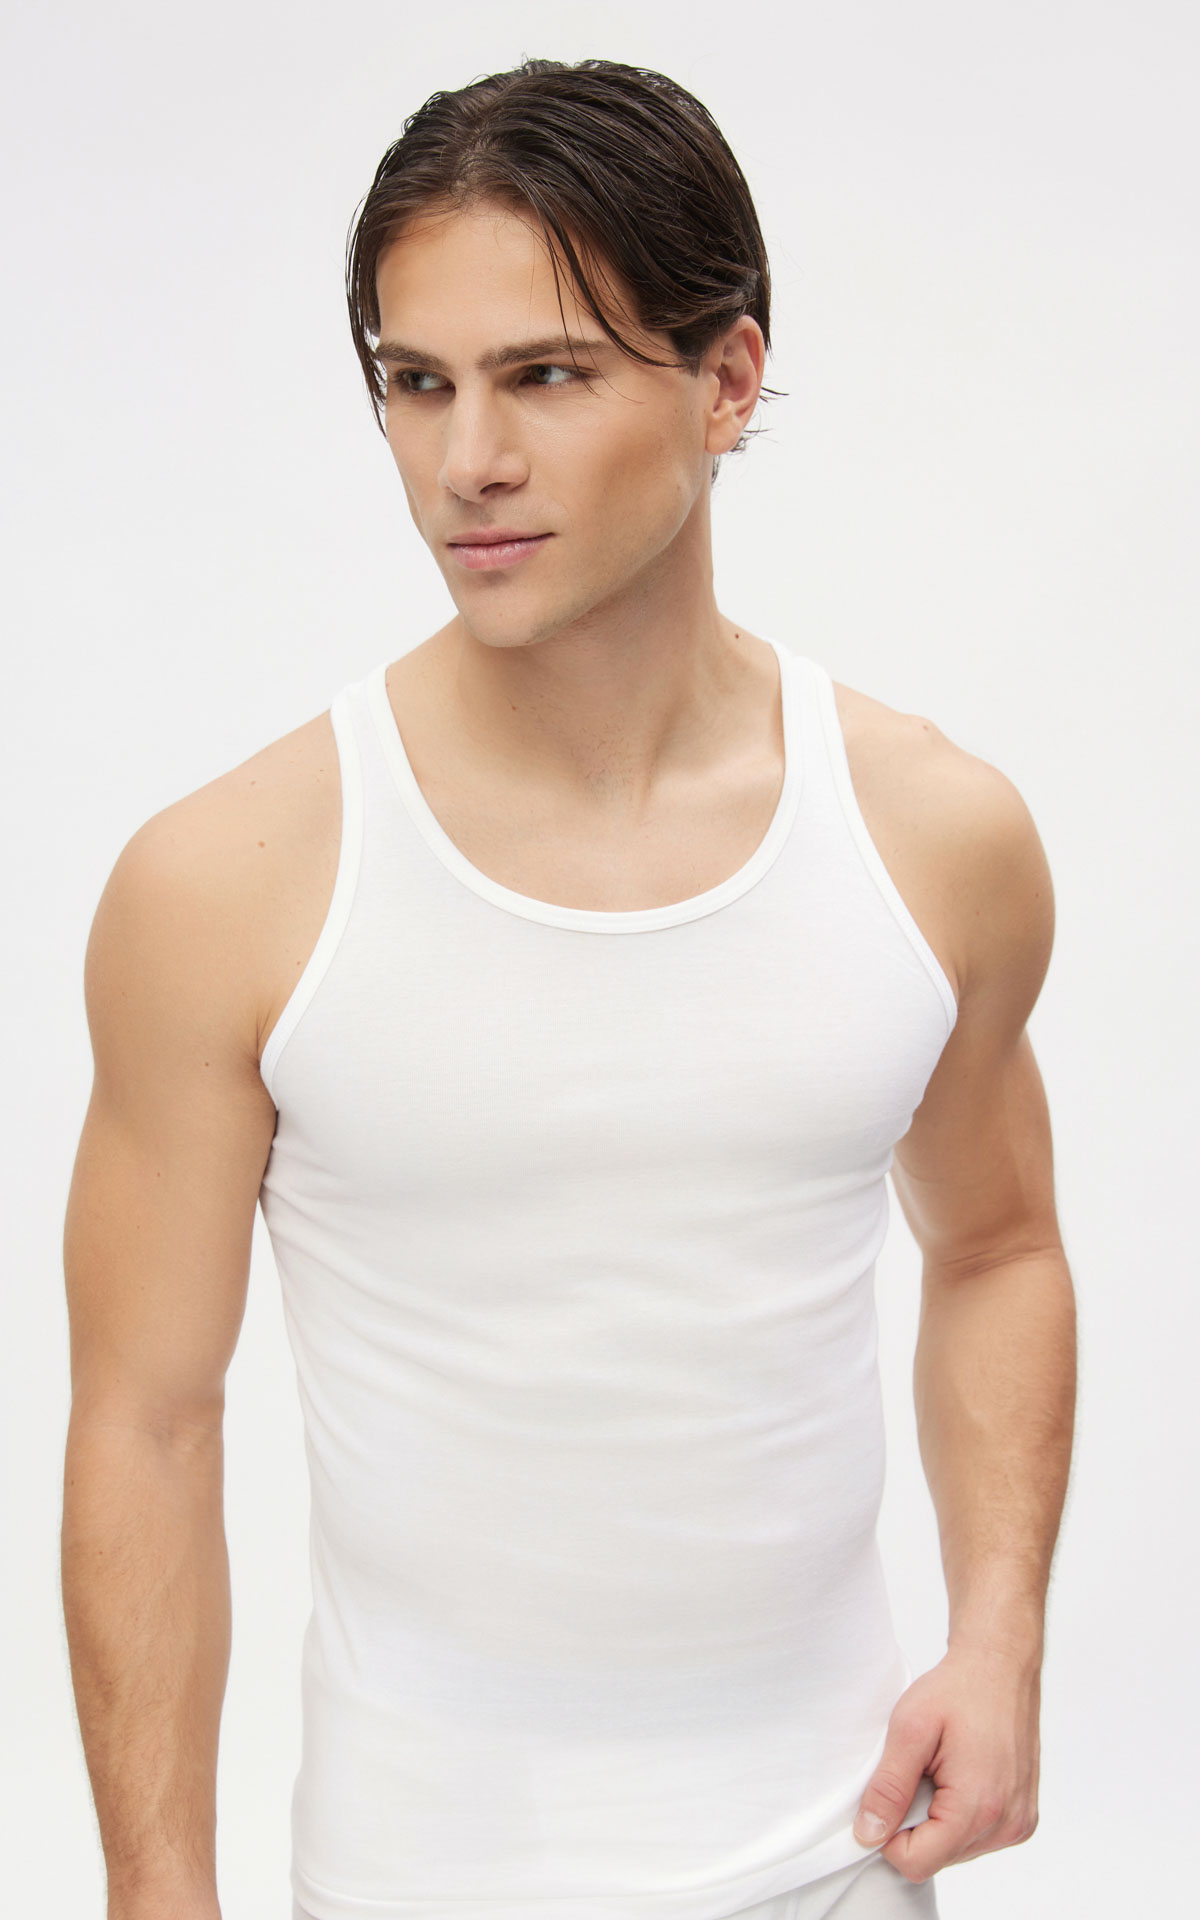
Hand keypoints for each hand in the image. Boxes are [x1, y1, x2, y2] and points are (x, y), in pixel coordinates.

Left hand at [852, 1641, 1041, 1882]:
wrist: (1001, 1665)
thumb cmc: (958, 1689)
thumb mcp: (909, 1729)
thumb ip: (888, 1787)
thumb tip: (868, 1835)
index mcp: (979, 1807)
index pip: (917, 1863)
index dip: (889, 1835)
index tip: (889, 1792)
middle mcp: (1006, 1825)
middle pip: (937, 1857)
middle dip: (915, 1823)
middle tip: (919, 1771)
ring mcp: (1019, 1823)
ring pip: (956, 1849)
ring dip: (937, 1819)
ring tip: (940, 1770)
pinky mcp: (1023, 1817)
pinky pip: (978, 1837)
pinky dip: (960, 1815)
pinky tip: (960, 1774)